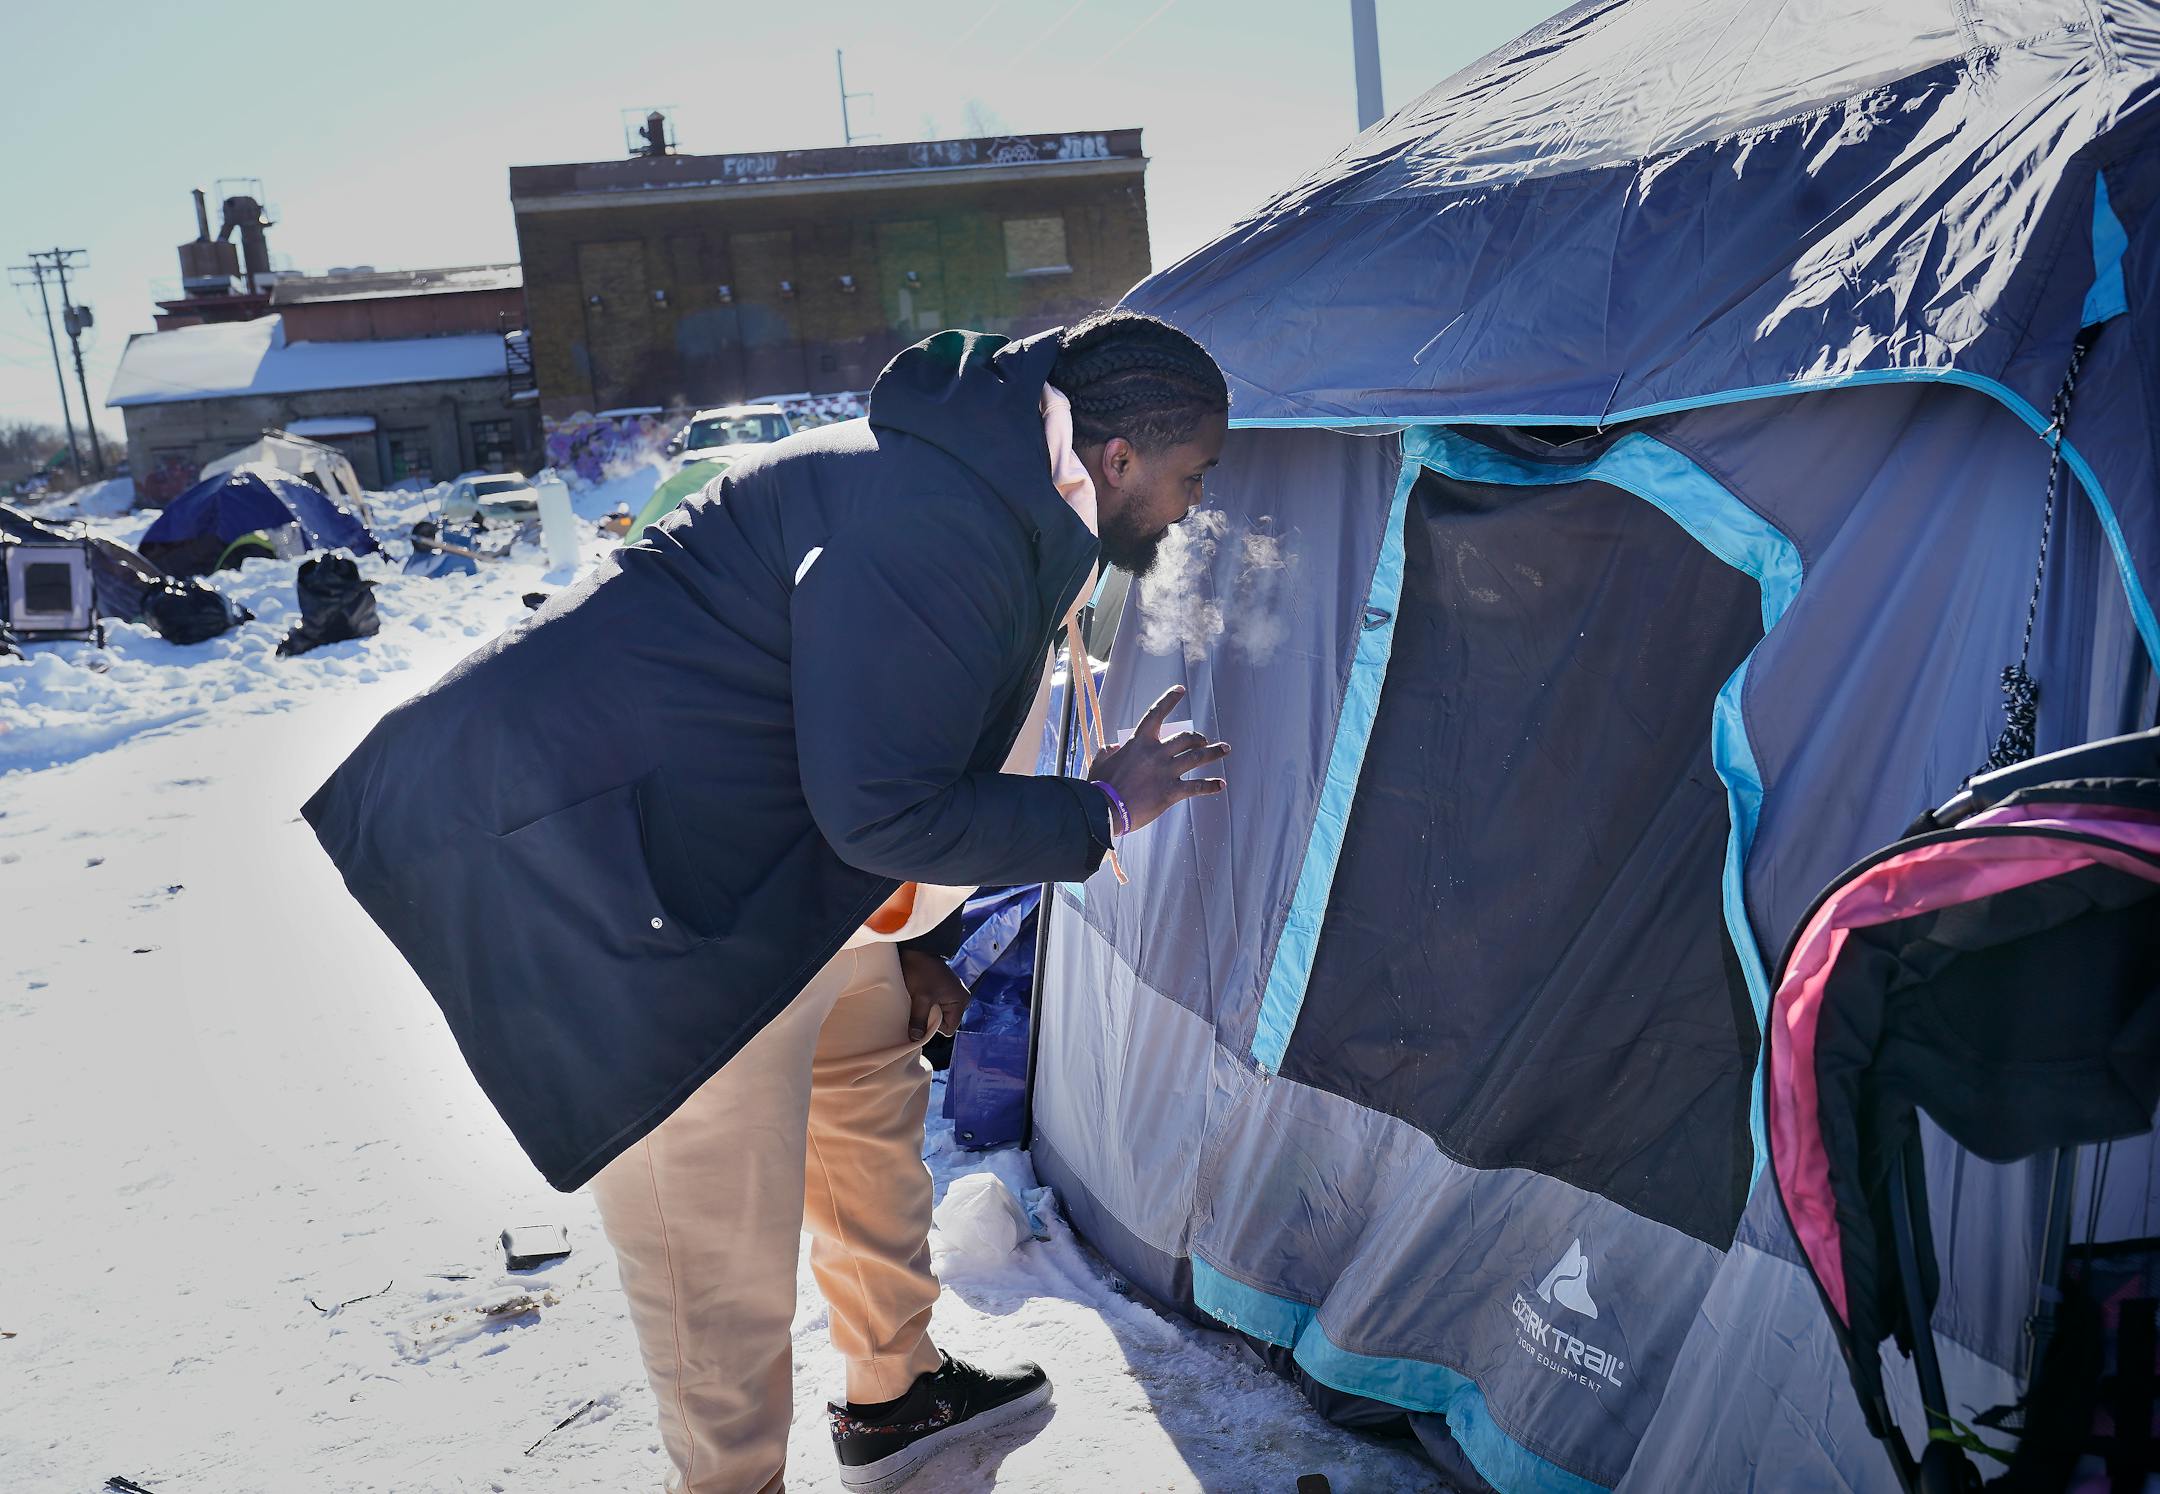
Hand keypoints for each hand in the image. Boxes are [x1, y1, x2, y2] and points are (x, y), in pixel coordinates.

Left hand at [900, 949, 971, 1042]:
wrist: (915, 948)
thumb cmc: (922, 971)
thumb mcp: (921, 997)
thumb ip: (919, 1019)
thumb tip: (915, 1039)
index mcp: (960, 1001)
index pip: (949, 1028)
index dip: (934, 1027)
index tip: (921, 1018)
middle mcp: (958, 999)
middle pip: (942, 1021)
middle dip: (928, 1019)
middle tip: (916, 1011)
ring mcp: (949, 993)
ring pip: (935, 1013)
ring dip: (924, 1012)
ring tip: (915, 1003)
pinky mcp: (939, 989)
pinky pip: (932, 1005)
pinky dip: (923, 1004)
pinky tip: (915, 999)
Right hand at [1085, 685, 1230, 833]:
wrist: (1105, 809)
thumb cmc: (1100, 786)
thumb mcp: (1100, 763)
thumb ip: (1107, 751)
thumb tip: (1113, 747)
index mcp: (1139, 742)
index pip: (1157, 714)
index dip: (1169, 700)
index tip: (1180, 690)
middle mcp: (1156, 753)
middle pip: (1185, 738)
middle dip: (1198, 738)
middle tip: (1203, 740)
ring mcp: (1166, 771)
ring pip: (1197, 757)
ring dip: (1213, 752)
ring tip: (1225, 749)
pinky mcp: (1171, 791)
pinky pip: (1197, 786)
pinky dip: (1210, 785)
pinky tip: (1220, 784)